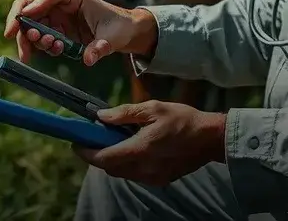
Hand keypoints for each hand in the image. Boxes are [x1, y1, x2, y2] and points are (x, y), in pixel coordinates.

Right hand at [4, 0, 157, 65]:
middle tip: (24, 51)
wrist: (125, 32)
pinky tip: (57, 51)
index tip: (18, 26)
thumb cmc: (119, 27)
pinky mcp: (57, 29)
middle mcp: (60, 4)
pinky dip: (41, 47)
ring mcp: (57, 16)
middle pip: (29, 10)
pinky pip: (40, 37)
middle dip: (22, 30)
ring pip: (32, 25)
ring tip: (54, 48)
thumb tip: (87, 59)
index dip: (28, 9)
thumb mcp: (112, 37)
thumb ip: (99, 47)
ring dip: (34, 41)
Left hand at [72, 100, 227, 186]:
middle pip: (110, 168)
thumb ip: (124, 113)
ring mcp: (152, 178)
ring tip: (114, 141)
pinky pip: (135, 175)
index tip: (76, 143)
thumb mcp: (153, 108)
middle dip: (97, 156)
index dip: (86, 153)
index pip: (103, 158)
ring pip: (122, 173)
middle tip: (93, 139)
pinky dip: (127, 164)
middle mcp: (143, 169)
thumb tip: (100, 116)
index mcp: (140, 150)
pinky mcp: (160, 180)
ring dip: (113, 160)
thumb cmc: (183, 119)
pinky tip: (133, 148)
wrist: (211, 139)